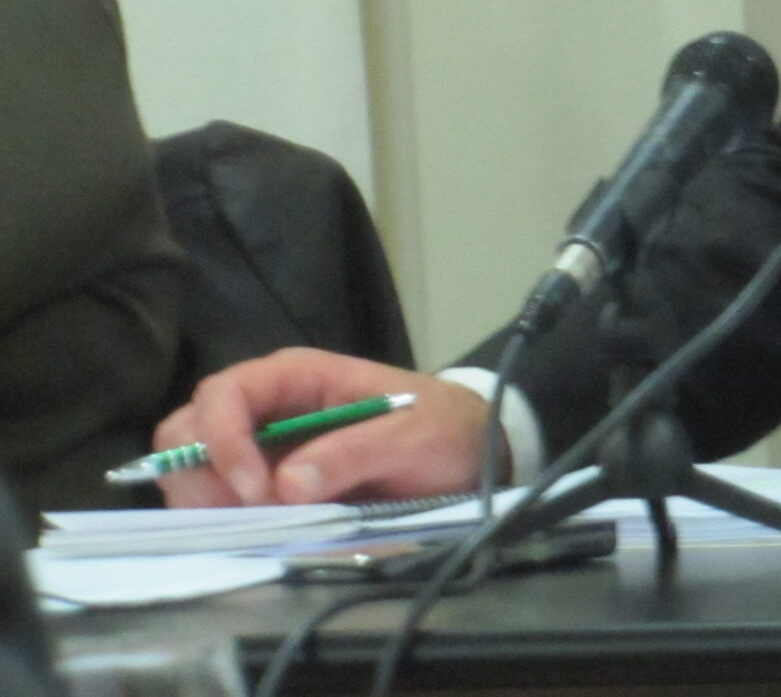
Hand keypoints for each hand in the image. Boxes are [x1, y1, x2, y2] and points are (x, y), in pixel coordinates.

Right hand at [151, 349, 491, 505]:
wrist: (463, 450)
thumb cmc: (440, 429)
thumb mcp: (412, 437)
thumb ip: (353, 453)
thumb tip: (286, 487)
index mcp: (297, 377)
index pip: (224, 394)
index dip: (222, 440)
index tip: (254, 491)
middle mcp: (266, 406)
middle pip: (188, 429)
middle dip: (201, 475)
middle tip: (247, 515)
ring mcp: (260, 446)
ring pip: (191, 468)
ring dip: (207, 503)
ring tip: (258, 526)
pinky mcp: (264, 483)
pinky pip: (216, 500)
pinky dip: (221, 520)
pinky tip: (259, 533)